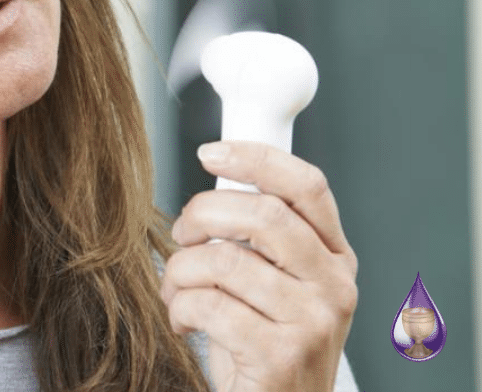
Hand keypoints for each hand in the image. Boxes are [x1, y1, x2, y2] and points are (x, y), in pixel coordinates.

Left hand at [161, 141, 356, 391]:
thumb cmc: (263, 343)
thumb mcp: (273, 281)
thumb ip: (260, 234)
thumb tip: (219, 179)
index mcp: (334, 257)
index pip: (307, 186)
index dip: (256, 158)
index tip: (211, 152)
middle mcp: (334, 286)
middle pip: (262, 213)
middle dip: (203, 212)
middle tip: (182, 233)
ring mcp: (313, 323)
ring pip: (224, 259)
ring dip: (180, 270)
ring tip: (176, 290)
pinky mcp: (281, 356)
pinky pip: (209, 305)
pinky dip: (180, 307)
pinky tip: (182, 320)